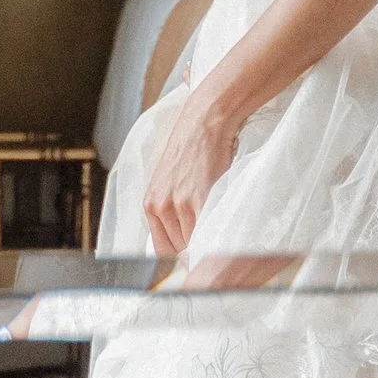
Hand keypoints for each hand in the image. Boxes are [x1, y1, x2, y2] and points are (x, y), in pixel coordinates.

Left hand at [142, 83, 241, 255]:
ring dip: (209, 242)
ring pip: (194, 243)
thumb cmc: (192, 149)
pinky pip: (206, 232)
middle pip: (180, 249)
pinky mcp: (198, 200)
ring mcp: (178, 205)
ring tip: (223, 234)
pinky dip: (217, 234)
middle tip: (214, 244)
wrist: (205, 122)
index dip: (181, 256)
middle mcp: (160, 207)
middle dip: (197, 249)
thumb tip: (185, 239)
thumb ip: (171, 209)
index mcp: (150, 204)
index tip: (197, 254)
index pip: (162, 249)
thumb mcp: (170, 181)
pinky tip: (226, 228)